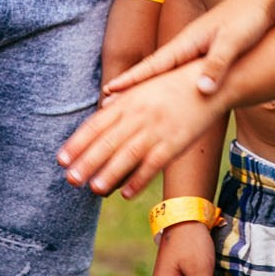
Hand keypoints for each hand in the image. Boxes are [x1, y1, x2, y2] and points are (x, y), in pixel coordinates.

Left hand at [59, 65, 229, 197]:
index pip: (97, 123)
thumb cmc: (177, 83)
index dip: (77, 142)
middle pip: (108, 141)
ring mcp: (158, 129)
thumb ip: (125, 94)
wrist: (213, 82)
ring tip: (93, 189)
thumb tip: (103, 103)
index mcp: (129, 99)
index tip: (61, 158)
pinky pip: (154, 164)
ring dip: (109, 173)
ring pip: (128, 155)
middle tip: (70, 179)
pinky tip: (126, 193)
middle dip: (87, 162)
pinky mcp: (176, 142)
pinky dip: (139, 179)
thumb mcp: (148, 83)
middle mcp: (140, 114)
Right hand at [102, 0, 272, 98]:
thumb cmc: (248, 18)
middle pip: (151, 71)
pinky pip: (179, 72)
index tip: (109, 91)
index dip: (132, 80)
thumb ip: (217, 64)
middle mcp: (186, 45)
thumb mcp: (234, 42)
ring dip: (146, 87)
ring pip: (164, 72)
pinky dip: (167, 83)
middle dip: (130, 86)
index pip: (153, 65)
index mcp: (187, 43)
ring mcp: (194, 48)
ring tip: (128, 103)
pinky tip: (165, 92)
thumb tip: (202, 91)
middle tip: (106, 103)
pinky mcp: (205, 51)